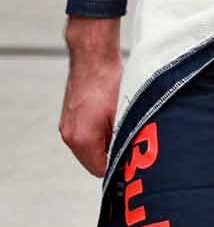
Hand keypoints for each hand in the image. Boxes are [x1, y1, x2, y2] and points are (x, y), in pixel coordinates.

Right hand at [60, 17, 121, 176]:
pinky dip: (99, 132)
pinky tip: (111, 117)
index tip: (133, 156)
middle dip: (112, 154)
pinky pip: (85, 135)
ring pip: (89, 148)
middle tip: (131, 140)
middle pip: (93, 160)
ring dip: (106, 142)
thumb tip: (133, 155)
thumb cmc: (109, 81)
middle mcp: (70, 136)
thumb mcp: (124, 113)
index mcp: (82, 139)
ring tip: (121, 125)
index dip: (119, 165)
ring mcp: (67, 127)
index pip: (100, 169)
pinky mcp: (69, 118)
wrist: (93, 57)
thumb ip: (125, 138)